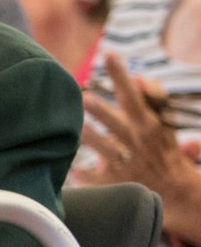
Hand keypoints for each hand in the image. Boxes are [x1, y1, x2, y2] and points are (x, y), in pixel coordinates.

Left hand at [78, 54, 200, 241]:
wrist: (177, 192)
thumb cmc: (162, 150)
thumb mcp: (165, 124)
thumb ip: (154, 100)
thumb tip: (140, 77)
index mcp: (151, 126)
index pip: (137, 96)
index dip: (123, 76)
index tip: (109, 54)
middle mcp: (139, 143)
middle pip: (120, 123)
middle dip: (103, 111)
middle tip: (86, 97)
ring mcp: (128, 165)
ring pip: (106, 150)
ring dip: (91, 137)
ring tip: (78, 126)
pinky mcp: (117, 184)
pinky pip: (96, 178)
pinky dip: (83, 173)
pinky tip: (69, 167)